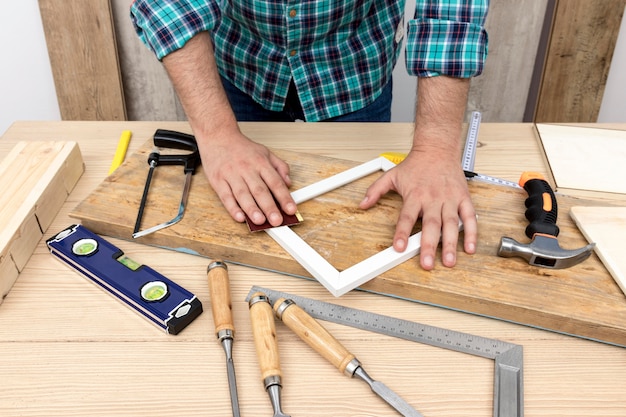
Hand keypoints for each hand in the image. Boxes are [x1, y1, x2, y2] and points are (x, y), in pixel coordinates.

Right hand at [199, 130, 297, 226]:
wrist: (217, 136)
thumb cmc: (241, 148)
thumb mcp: (265, 152)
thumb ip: (280, 167)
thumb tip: (288, 183)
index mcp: (260, 163)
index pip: (275, 182)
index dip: (284, 197)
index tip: (291, 209)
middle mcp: (246, 169)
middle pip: (260, 190)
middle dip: (269, 207)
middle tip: (276, 220)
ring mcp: (231, 175)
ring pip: (243, 195)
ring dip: (252, 209)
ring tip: (260, 221)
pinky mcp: (218, 181)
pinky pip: (226, 196)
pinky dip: (232, 208)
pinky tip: (239, 217)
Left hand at [360, 149, 476, 269]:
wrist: (437, 148)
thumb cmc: (416, 164)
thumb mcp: (391, 175)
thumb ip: (375, 190)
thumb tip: (362, 204)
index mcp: (415, 195)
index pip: (407, 217)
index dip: (402, 233)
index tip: (398, 247)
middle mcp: (433, 199)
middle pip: (431, 225)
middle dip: (429, 246)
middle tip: (427, 264)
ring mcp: (450, 199)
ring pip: (451, 224)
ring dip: (451, 244)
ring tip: (449, 261)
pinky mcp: (463, 198)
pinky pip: (469, 217)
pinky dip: (472, 232)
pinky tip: (470, 247)